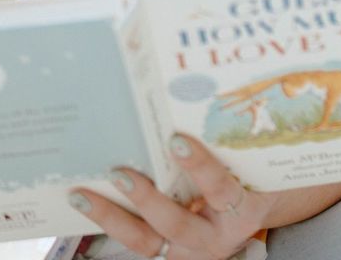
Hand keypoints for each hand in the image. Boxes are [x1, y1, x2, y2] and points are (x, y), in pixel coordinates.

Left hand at [70, 134, 270, 259]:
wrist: (258, 214)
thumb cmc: (256, 180)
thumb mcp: (254, 167)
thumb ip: (231, 148)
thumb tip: (196, 96)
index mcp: (243, 211)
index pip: (220, 189)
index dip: (199, 166)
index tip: (176, 139)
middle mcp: (216, 238)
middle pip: (176, 223)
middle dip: (146, 199)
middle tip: (118, 173)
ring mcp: (190, 252)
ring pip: (146, 242)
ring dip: (112, 218)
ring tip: (82, 196)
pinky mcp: (171, 256)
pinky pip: (138, 244)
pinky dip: (112, 224)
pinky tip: (87, 204)